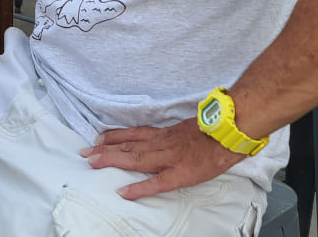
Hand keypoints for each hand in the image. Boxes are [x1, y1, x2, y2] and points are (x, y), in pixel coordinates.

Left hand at [79, 118, 244, 199]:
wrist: (232, 129)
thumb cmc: (217, 127)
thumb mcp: (192, 125)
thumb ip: (178, 132)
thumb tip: (173, 135)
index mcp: (167, 133)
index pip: (135, 133)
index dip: (115, 136)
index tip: (98, 138)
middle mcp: (163, 142)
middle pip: (129, 145)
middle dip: (105, 149)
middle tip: (84, 152)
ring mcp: (170, 157)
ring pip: (135, 159)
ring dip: (112, 161)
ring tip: (93, 163)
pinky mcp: (181, 173)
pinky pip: (156, 182)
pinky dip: (139, 188)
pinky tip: (124, 193)